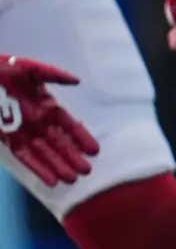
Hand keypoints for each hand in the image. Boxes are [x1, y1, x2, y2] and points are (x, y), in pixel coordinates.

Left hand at [0, 56, 97, 187]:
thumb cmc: (6, 70)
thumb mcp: (31, 68)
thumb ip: (54, 74)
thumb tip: (77, 81)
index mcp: (48, 106)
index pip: (69, 126)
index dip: (82, 138)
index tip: (94, 150)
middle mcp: (39, 122)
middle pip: (59, 144)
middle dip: (72, 157)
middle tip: (86, 171)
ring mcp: (24, 133)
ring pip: (45, 153)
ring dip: (57, 166)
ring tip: (71, 179)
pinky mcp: (10, 140)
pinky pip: (26, 157)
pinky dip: (38, 168)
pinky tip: (51, 180)